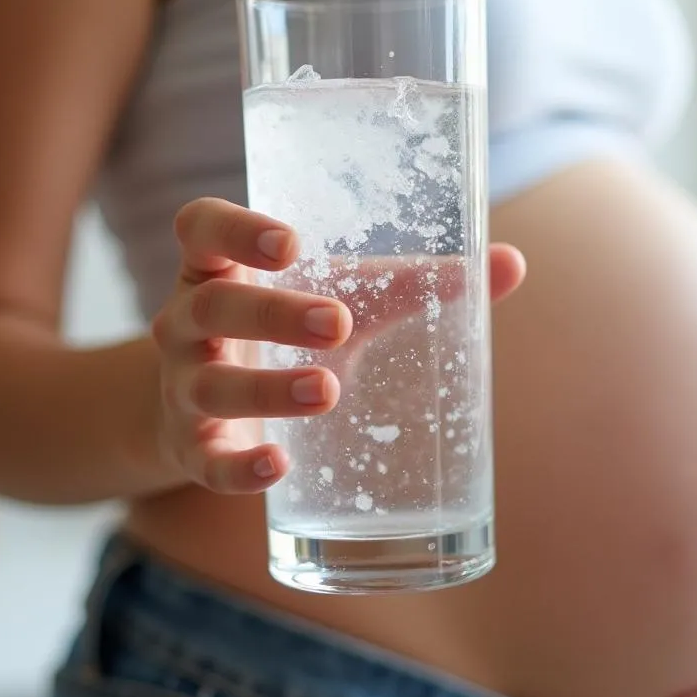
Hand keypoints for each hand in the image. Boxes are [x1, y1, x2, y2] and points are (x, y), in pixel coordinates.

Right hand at [151, 198, 526, 494]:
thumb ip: (415, 281)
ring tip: (329, 390)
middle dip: (274, 313)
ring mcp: (184, 385)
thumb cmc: (283, 329)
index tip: (291, 243)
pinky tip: (277, 466)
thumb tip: (512, 263)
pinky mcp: (193, 444)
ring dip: (268, 390)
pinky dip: (238, 467)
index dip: (235, 230)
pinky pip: (206, 460)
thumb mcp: (337, 295)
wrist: (206, 406)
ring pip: (211, 384)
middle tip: (338, 323)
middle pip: (215, 306)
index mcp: (221, 267)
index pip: (202, 229)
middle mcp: (190, 321)